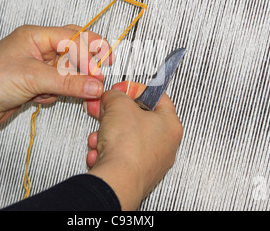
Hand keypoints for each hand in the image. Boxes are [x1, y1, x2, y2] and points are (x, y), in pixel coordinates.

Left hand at [0, 25, 113, 153]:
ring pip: (66, 73)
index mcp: (35, 36)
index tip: (105, 66)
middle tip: (97, 78)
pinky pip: (56, 87)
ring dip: (67, 84)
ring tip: (55, 93)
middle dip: (84, 66)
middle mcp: (37, 49)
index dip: (91, 51)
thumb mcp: (34, 78)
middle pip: (72, 52)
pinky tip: (38, 100)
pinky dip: (53, 95)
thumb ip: (68, 82)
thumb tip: (96, 86)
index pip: (73, 37)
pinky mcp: (32, 85)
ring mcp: (35, 68)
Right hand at [85, 81, 182, 209]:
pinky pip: (119, 156)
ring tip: (99, 135)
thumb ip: (116, 94)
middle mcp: (165, 145)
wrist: (117, 180)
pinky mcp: (136, 174)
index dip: (136, 89)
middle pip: (138, 119)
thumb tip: (112, 95)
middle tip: (104, 110)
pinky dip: (106, 152)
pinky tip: (99, 152)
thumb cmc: (128, 148)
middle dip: (115, 114)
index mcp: (170, 124)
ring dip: (107, 134)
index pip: (157, 97)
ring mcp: (151, 161)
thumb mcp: (119, 105)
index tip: (122, 89)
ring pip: (126, 139)